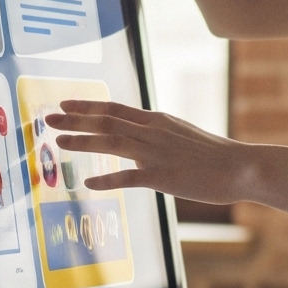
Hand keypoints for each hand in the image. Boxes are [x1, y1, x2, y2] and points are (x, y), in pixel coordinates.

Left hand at [47, 99, 249, 202]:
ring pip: (111, 142)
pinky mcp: (162, 176)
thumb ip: (158, 135)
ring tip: (59, 143)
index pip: (114, 108)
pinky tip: (88, 183)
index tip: (65, 103)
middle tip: (48, 118)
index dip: (87, 105)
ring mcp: (156, 153)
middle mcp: (152, 131)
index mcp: (157, 120)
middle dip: (74, 120)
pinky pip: (128, 177)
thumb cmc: (213, 154)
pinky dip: (106, 180)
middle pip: (106, 121)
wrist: (239, 166)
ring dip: (82, 142)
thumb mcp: (183, 134)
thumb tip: (137, 142)